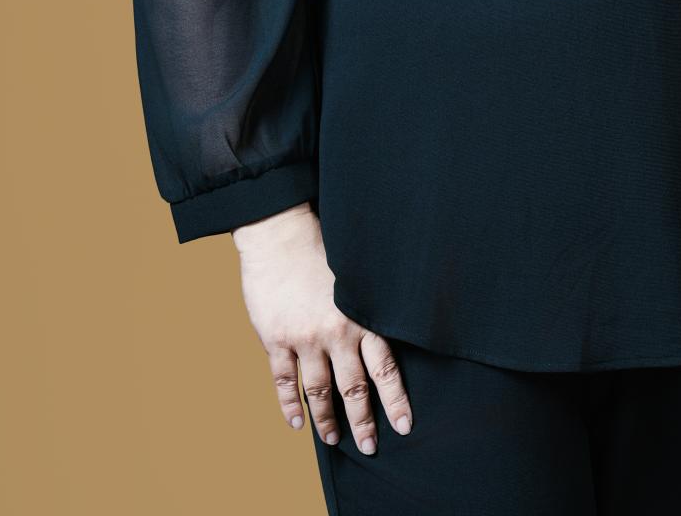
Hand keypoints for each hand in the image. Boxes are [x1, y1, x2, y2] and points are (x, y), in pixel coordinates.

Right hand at [231, 203, 413, 454]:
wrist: (281, 233)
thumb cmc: (322, 247)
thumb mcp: (357, 277)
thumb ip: (365, 309)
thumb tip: (382, 335)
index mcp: (361, 317)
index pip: (385, 369)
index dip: (394, 400)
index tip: (403, 426)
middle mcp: (336, 333)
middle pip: (354, 388)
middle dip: (362, 421)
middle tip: (370, 446)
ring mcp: (305, 338)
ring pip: (319, 391)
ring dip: (326, 419)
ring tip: (332, 439)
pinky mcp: (276, 339)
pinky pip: (284, 381)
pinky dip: (290, 405)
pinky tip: (297, 422)